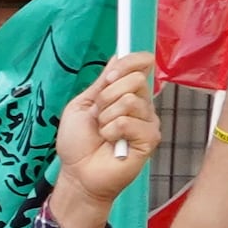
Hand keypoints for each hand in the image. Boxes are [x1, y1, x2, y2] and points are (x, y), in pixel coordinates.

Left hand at [51, 45, 162, 227]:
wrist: (77, 173)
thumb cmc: (78, 143)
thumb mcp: (83, 104)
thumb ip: (102, 82)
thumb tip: (118, 55)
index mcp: (126, 94)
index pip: (141, 65)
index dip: (128, 62)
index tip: (108, 77)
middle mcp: (141, 105)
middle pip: (136, 80)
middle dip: (107, 96)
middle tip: (98, 117)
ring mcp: (147, 122)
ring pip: (131, 100)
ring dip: (106, 117)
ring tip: (102, 133)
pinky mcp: (150, 139)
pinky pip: (130, 122)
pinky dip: (112, 131)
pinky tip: (111, 142)